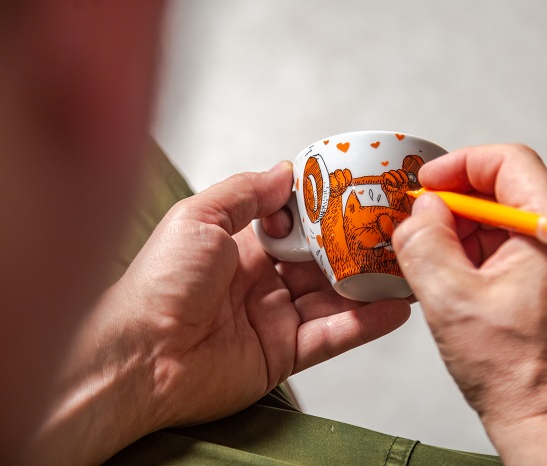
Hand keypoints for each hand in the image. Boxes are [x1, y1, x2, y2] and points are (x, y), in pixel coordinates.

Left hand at [34, 162, 409, 464]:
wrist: (140, 356)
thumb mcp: (198, 217)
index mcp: (238, 247)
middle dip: (355, 249)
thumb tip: (285, 170)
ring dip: (369, 286)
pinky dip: (363, 324)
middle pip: (320, 263)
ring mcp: (273, 319)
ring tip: (406, 270)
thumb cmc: (158, 283)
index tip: (357, 197)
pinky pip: (331, 336)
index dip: (323, 213)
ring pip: (332, 299)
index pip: (294, 225)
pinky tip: (394, 308)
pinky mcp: (283, 354)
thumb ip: (245, 193)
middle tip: (393, 232)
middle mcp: (259, 282)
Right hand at [393, 145, 546, 463]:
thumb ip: (424, 241)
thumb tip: (422, 209)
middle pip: (513, 186)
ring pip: (517, 216)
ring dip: (472, 228)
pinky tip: (463, 274)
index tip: (425, 184)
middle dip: (459, 201)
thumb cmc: (515, 372)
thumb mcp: (449, 299)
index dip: (458, 166)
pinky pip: (527, 244)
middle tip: (423, 223)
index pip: (509, 162)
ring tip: (438, 256)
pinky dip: (491, 249)